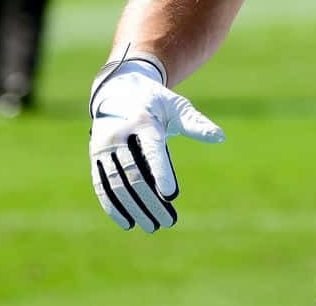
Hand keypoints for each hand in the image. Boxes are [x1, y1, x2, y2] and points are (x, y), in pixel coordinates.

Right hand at [89, 58, 224, 231]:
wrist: (118, 90)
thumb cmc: (156, 101)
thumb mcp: (177, 106)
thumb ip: (196, 123)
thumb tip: (221, 137)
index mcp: (142, 120)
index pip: (152, 150)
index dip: (161, 172)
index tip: (171, 195)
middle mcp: (118, 135)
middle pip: (134, 174)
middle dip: (150, 201)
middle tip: (168, 222)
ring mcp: (103, 147)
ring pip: (117, 184)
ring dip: (133, 208)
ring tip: (152, 226)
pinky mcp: (95, 158)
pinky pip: (102, 186)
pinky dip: (113, 206)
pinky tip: (128, 222)